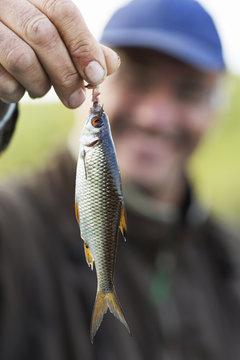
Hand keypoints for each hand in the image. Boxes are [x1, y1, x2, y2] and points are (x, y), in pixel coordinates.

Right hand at [0, 0, 119, 107]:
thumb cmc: (31, 44)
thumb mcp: (60, 40)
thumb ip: (84, 49)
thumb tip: (111, 64)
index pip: (63, 12)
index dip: (83, 46)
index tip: (96, 76)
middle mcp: (8, 3)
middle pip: (43, 35)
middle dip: (65, 74)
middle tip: (75, 100)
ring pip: (21, 59)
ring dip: (39, 85)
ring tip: (40, 89)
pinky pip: (3, 80)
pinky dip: (17, 92)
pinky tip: (20, 89)